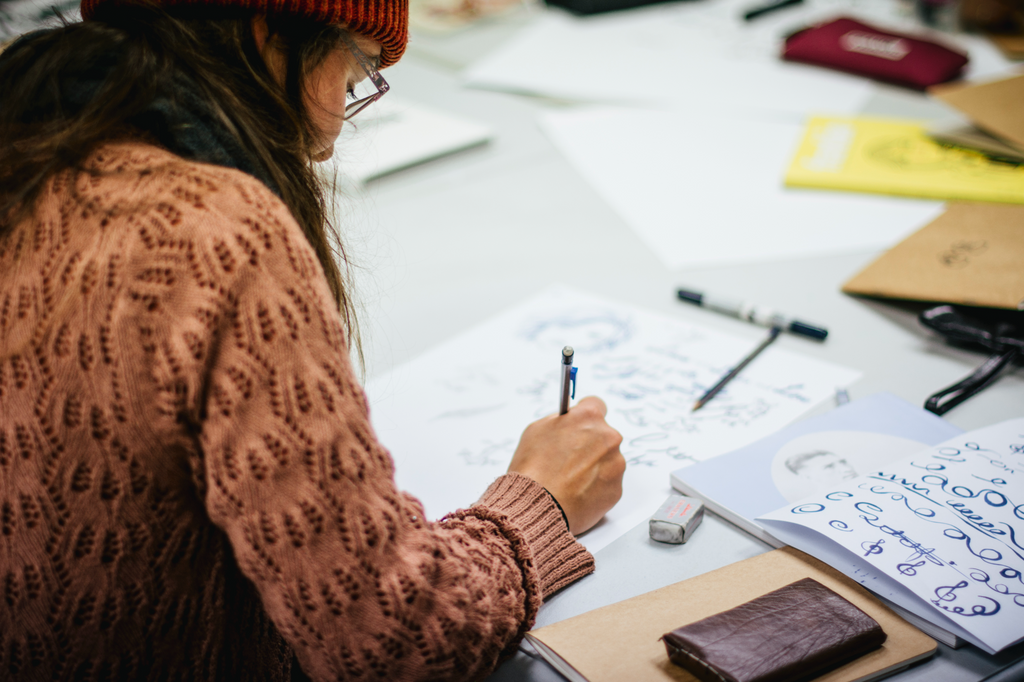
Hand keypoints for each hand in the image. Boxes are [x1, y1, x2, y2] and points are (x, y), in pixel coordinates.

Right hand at [507, 396, 624, 534]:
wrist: (538, 505)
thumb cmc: (533, 468)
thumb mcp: (537, 430)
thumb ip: (559, 421)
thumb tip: (569, 422)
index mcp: (589, 417)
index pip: (596, 405)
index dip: (584, 416)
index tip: (579, 424)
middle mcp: (608, 437)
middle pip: (603, 435)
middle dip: (590, 444)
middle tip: (569, 459)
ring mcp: (616, 464)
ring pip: (608, 460)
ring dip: (594, 466)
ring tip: (570, 480)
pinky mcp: (617, 488)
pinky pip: (608, 483)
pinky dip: (596, 487)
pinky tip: (577, 493)